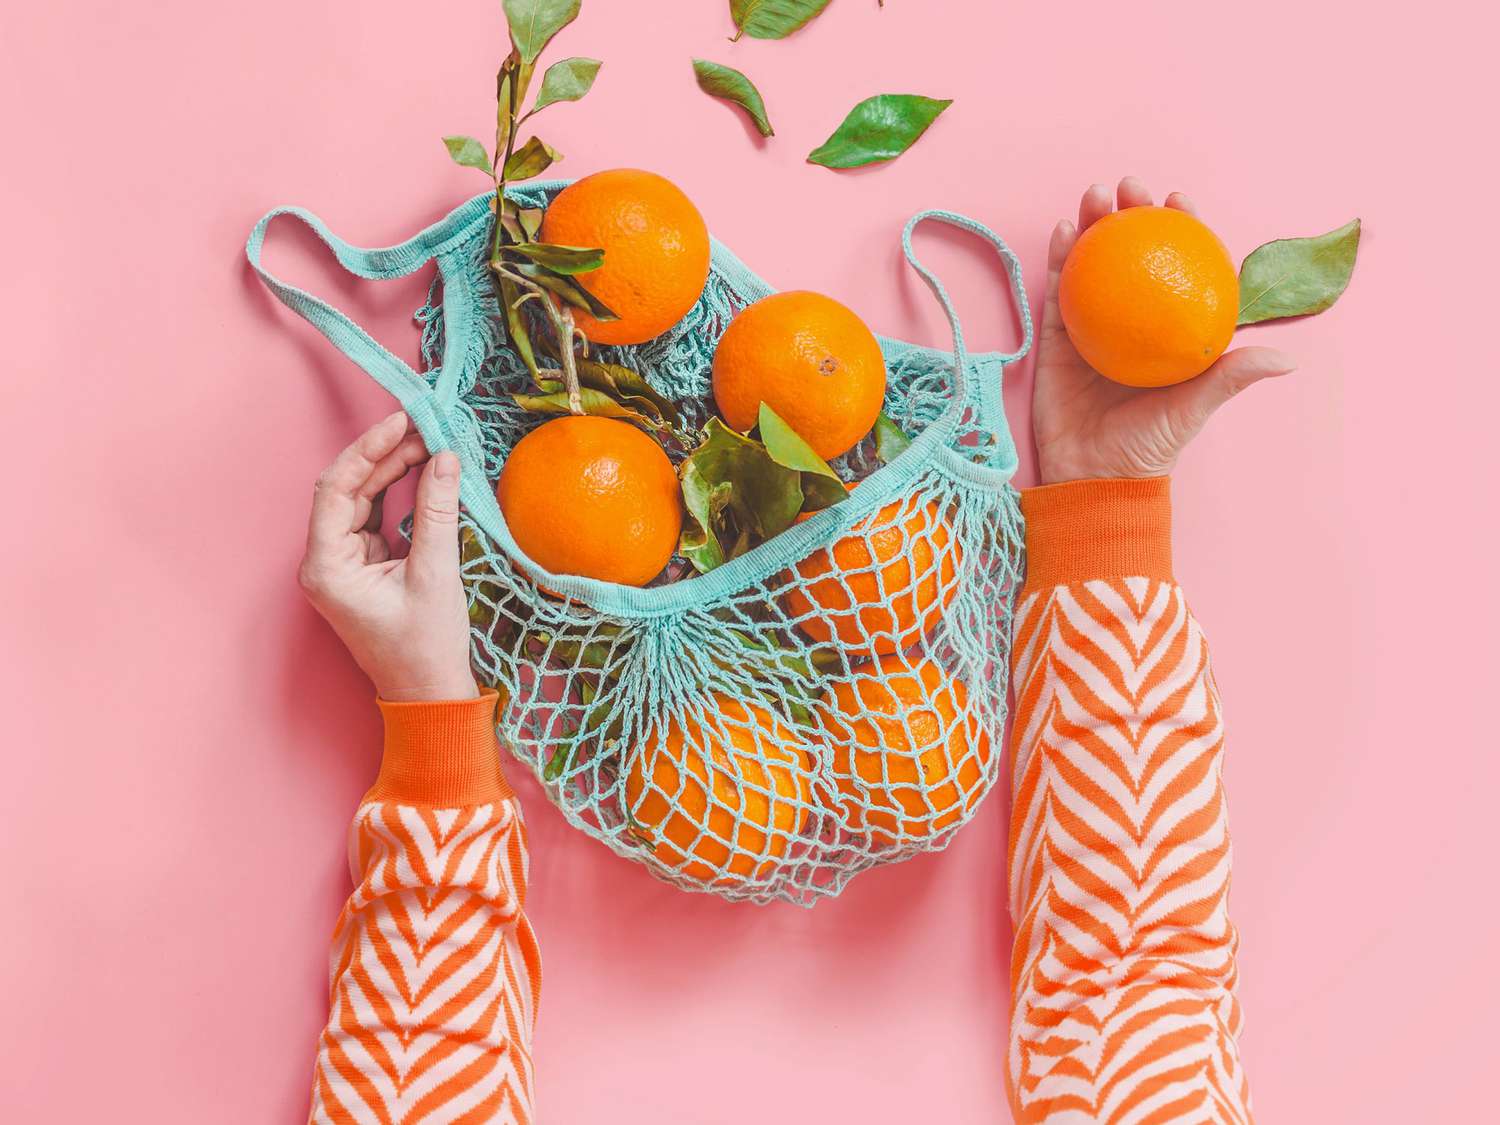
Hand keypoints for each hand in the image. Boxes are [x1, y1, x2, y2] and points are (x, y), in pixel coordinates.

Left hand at [298, 412, 477, 702]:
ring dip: (393, 471)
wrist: (430, 697)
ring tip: (429, 443)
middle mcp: (326, 562)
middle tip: (425, 427)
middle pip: (348, 489)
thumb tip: (445, 457)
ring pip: (362, 500)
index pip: (337, 488)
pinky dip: (399, 494)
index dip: (368, 449)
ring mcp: (343, 564)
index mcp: (328, 567)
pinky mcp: (364, 567)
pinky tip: (424, 473)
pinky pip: (376, 517)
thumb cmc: (427, 648)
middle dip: (385, 456)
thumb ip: (437, 511)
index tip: (402, 422)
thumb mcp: (435, 574)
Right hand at [1032, 178, 1296, 483]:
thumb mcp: (1195, 408)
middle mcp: (1132, 321)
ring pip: (1092, 263)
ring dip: (1092, 223)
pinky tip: (1063, 231)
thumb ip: (1231, 377)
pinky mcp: (1056, 340)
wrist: (1093, 477)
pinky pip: (1057, 292)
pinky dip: (1059, 259)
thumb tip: (1287, 358)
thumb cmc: (1151, 446)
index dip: (1182, 230)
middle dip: (1131, 213)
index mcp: (1168, 330)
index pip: (1179, 266)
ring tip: (1094, 195)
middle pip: (1132, 254)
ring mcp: (1092, 326)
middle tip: (1129, 187)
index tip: (1178, 201)